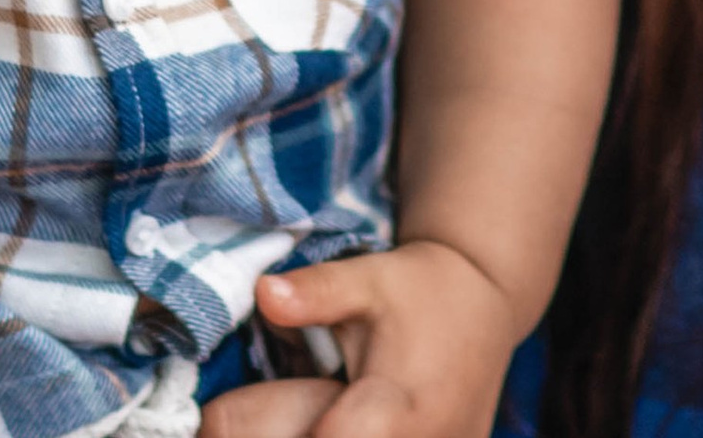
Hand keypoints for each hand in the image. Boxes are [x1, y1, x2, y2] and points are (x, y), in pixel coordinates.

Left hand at [202, 242, 520, 437]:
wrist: (483, 309)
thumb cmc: (419, 292)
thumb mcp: (368, 280)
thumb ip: (316, 292)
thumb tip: (264, 293)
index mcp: (392, 413)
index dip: (267, 431)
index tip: (218, 421)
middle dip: (273, 435)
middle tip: (241, 418)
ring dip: (296, 436)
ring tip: (295, 412)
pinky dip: (335, 435)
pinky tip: (322, 418)